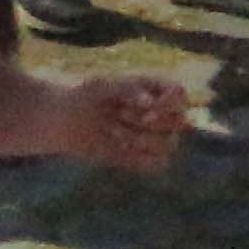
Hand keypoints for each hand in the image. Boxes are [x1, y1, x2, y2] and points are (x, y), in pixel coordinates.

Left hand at [65, 74, 190, 171]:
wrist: (67, 120)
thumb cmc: (86, 96)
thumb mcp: (102, 85)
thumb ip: (127, 89)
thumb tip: (151, 103)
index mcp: (156, 90)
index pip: (180, 94)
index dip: (170, 104)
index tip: (148, 109)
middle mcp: (161, 113)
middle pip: (180, 121)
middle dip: (153, 121)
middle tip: (121, 114)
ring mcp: (155, 136)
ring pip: (170, 144)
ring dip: (142, 139)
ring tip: (114, 131)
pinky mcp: (145, 158)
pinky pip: (159, 163)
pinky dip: (141, 158)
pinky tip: (119, 149)